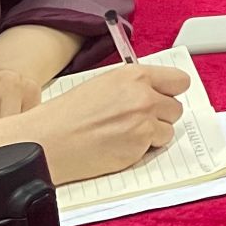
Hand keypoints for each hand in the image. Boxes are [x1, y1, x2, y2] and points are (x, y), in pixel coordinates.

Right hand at [18, 65, 190, 186]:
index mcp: (134, 75)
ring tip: (124, 134)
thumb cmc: (66, 115)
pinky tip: (118, 146)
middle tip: (138, 120)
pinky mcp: (138, 147)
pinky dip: (141, 150)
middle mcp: (144, 96)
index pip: (179, 80)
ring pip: (168, 129)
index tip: (165, 97)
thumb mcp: (103, 84)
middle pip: (176, 107)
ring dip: (153, 134)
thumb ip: (133, 85)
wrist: (46, 141)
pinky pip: (154, 148)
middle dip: (161, 115)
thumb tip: (155, 91)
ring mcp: (143, 122)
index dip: (171, 91)